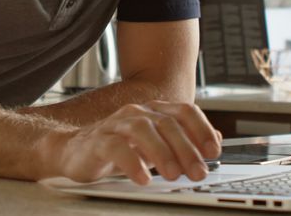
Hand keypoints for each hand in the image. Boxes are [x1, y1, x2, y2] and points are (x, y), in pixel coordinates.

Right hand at [43, 101, 221, 184]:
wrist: (73, 150)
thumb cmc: (118, 147)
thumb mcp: (156, 144)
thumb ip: (184, 140)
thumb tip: (217, 138)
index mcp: (154, 112)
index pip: (184, 111)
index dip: (201, 129)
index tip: (213, 152)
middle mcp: (137, 113)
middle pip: (167, 123)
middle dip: (186, 148)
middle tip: (197, 172)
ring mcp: (116, 124)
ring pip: (142, 130)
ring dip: (161, 153)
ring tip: (172, 175)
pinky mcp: (97, 141)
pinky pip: (116, 147)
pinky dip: (132, 163)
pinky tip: (142, 178)